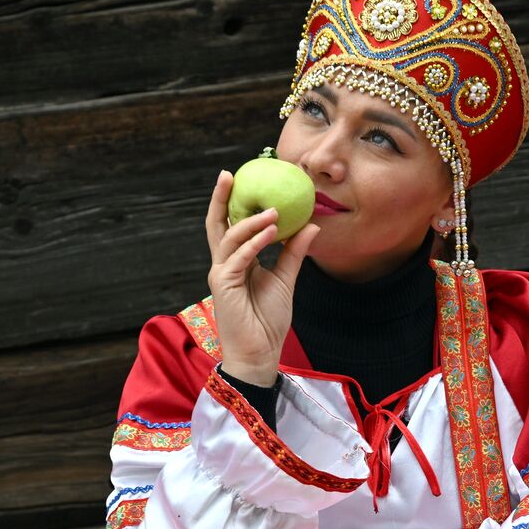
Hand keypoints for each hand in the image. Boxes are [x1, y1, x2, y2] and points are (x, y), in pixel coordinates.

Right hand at [206, 170, 319, 387]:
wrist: (260, 354)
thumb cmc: (268, 322)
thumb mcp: (286, 280)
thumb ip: (294, 253)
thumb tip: (311, 225)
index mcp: (236, 262)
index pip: (231, 226)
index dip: (234, 204)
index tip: (243, 179)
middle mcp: (225, 265)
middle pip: (217, 225)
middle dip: (221, 199)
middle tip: (229, 174)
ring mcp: (221, 274)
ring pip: (229, 238)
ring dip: (252, 222)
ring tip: (274, 211)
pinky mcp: (223, 286)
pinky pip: (239, 258)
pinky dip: (254, 243)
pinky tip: (272, 233)